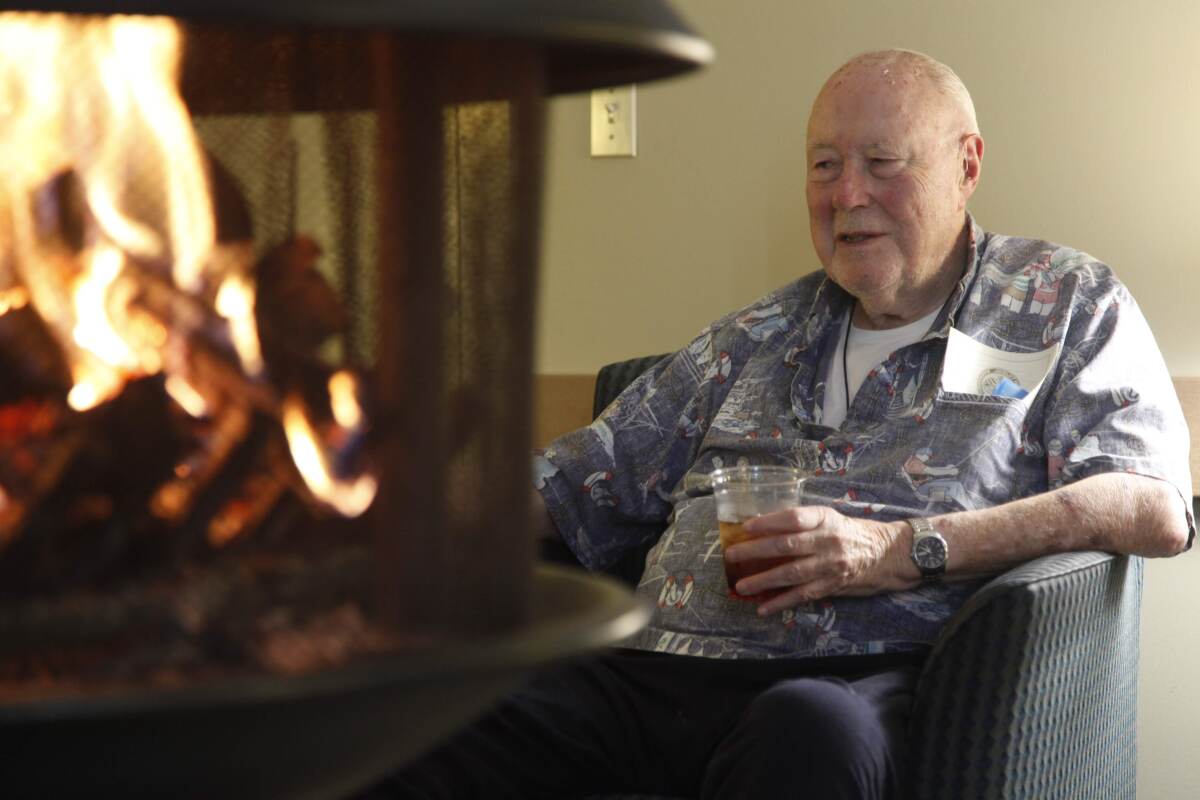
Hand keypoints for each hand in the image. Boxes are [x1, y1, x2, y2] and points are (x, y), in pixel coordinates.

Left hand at [724, 505, 911, 614]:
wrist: (889, 553)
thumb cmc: (852, 533)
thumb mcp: (831, 518)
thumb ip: (804, 523)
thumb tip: (763, 527)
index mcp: (825, 518)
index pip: (793, 517)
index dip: (768, 522)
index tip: (746, 527)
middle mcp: (828, 540)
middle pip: (787, 545)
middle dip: (756, 551)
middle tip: (732, 555)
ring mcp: (831, 565)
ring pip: (792, 573)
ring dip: (763, 580)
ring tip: (741, 586)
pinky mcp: (833, 585)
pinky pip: (803, 595)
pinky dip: (781, 602)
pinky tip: (763, 608)